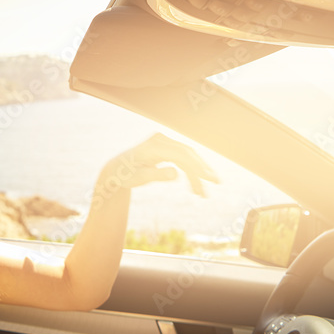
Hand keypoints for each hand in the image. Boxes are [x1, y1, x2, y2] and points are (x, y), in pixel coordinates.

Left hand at [98, 133, 218, 196]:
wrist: (116, 169)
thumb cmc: (125, 174)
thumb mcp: (138, 178)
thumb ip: (156, 175)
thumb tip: (176, 174)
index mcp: (154, 145)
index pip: (181, 154)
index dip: (196, 166)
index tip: (208, 178)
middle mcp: (161, 140)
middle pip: (188, 153)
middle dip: (202, 169)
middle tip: (217, 182)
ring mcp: (164, 143)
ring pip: (188, 157)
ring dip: (197, 174)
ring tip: (204, 194)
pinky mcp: (167, 149)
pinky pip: (183, 160)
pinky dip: (190, 173)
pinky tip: (195, 187)